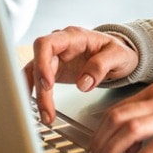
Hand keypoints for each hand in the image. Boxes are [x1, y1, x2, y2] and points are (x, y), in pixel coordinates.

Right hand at [25, 26, 139, 125]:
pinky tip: (37, 108)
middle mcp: (60, 45)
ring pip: (34, 73)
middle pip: (38, 62)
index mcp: (74, 36)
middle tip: (47, 110)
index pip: (47, 43)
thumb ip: (101, 66)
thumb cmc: (117, 51)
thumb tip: (83, 83)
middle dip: (40, 88)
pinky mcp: (53, 70)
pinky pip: (36, 80)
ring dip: (35, 95)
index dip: (42, 62)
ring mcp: (55, 57)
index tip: (48, 84)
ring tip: (45, 116)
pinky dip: (34, 94)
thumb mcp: (118, 56)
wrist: (117, 56)